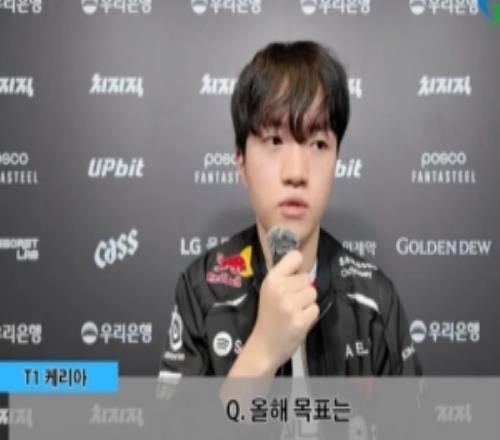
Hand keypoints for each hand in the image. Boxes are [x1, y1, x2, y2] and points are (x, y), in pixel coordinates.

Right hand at [230, 250, 318, 375]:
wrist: (264, 346)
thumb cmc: (268, 316)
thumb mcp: (269, 291)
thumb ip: (284, 277)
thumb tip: (304, 266)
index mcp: (271, 279)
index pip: (295, 257)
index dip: (298, 267)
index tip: (293, 277)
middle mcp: (281, 289)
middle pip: (307, 278)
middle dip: (302, 289)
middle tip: (289, 302)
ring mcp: (291, 305)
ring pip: (313, 293)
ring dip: (307, 303)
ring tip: (294, 311)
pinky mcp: (301, 320)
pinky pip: (315, 308)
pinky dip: (309, 315)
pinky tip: (297, 320)